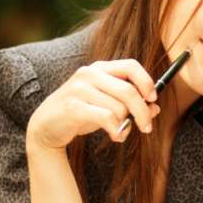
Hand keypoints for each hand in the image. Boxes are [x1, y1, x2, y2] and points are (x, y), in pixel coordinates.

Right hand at [27, 60, 160, 150]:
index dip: (146, 82)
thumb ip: (129, 103)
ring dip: (126, 125)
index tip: (153, 98)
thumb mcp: (106, 105)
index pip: (131, 65)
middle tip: (147, 128)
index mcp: (99, 68)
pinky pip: (107, 118)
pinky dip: (117, 130)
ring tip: (121, 133)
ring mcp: (80, 89)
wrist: (46, 126)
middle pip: (129, 91)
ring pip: (119, 108)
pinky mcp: (74, 107)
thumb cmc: (80, 113)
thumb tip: (156, 108)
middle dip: (143, 112)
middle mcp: (89, 74)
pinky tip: (115, 136)